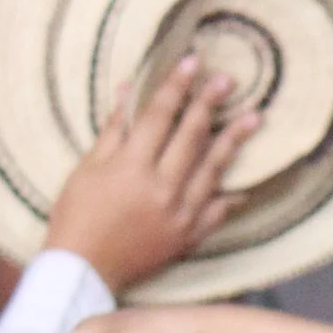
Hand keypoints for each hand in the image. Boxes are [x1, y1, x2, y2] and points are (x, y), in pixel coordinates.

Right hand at [45, 62, 255, 294]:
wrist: (84, 270)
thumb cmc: (78, 215)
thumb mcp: (88, 167)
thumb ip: (114, 129)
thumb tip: (128, 90)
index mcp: (132, 166)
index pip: (160, 116)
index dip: (176, 86)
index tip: (192, 62)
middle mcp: (161, 187)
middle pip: (191, 136)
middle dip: (210, 104)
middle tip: (228, 80)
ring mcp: (179, 214)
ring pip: (212, 169)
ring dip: (234, 141)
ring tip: (254, 117)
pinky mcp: (188, 236)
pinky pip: (218, 211)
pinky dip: (233, 195)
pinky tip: (249, 180)